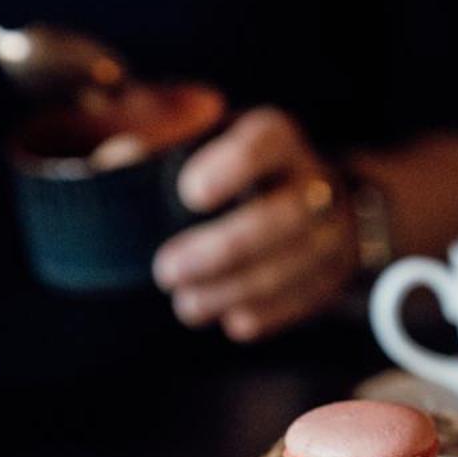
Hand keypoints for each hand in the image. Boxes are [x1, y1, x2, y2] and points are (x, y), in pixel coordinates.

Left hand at [153, 107, 359, 342]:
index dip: (231, 168)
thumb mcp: (202, 144)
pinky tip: (229, 319)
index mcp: (278, 137)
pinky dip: (266, 313)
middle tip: (165, 272)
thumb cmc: (235, 170)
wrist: (315, 195)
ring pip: (292, 265)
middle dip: (221, 251)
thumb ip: (156, 148)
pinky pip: (305, 299)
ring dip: (233, 291)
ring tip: (187, 305)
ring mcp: (334, 229)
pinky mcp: (336, 272)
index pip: (264, 144)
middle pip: (281, 217)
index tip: (189, 193)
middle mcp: (315, 181)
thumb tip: (122, 155)